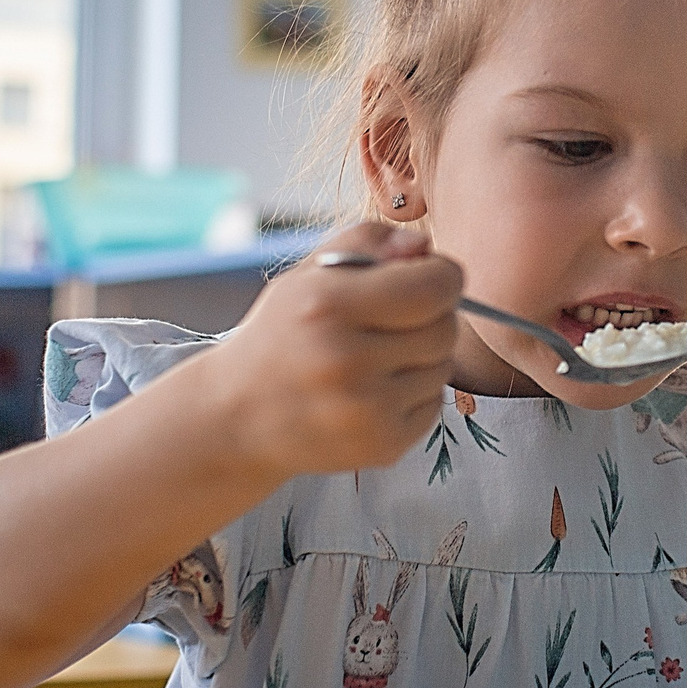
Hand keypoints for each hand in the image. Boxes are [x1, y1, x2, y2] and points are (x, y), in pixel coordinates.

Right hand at [206, 222, 461, 480]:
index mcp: (327, 306)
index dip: (441, 276)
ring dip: (422, 357)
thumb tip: (425, 247)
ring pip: (444, 367)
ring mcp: (367, 410)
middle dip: (431, 316)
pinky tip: (375, 389)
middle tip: (394, 320)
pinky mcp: (384, 445)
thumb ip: (369, 242)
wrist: (240, 415)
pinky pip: (435, 403)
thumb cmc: (283, 335)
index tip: (428, 277)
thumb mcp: (309, 273)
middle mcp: (347, 361)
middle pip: (445, 328)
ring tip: (377, 358)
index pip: (434, 287)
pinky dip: (416, 393)